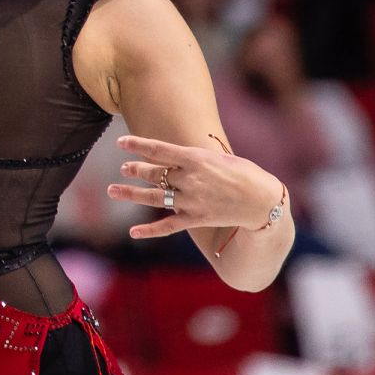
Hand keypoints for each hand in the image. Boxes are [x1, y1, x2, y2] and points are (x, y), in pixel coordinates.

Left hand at [106, 133, 284, 239]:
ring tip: (112, 190)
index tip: (120, 142)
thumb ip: (193, 156)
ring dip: (130, 194)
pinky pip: (167, 225)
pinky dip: (149, 230)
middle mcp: (189, 178)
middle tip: (123, 168)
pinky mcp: (195, 219)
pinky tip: (133, 231)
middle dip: (135, 170)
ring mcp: (190, 200)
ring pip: (153, 197)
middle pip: (154, 173)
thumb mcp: (217, 156)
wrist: (262, 201)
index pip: (158, 149)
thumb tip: (173, 153)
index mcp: (195, 158)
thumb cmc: (243, 173)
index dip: (137, 144)